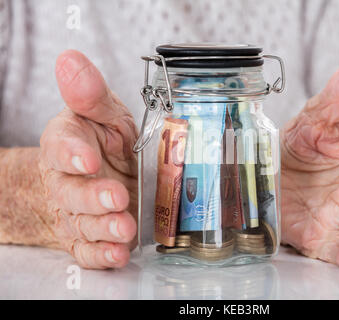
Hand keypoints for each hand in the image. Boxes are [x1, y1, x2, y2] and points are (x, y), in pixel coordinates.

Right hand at [39, 50, 137, 268]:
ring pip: (83, 223)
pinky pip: (90, 249)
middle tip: (116, 196)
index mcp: (68, 143)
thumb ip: (91, 95)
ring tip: (125, 227)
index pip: (61, 146)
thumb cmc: (105, 141)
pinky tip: (119, 253)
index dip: (72, 153)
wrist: (101, 173)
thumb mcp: (104, 114)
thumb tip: (70, 59)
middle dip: (93, 196)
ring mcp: (77, 211)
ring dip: (104, 228)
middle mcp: (68, 179)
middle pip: (71, 191)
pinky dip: (103, 254)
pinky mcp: (88, 235)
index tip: (88, 157)